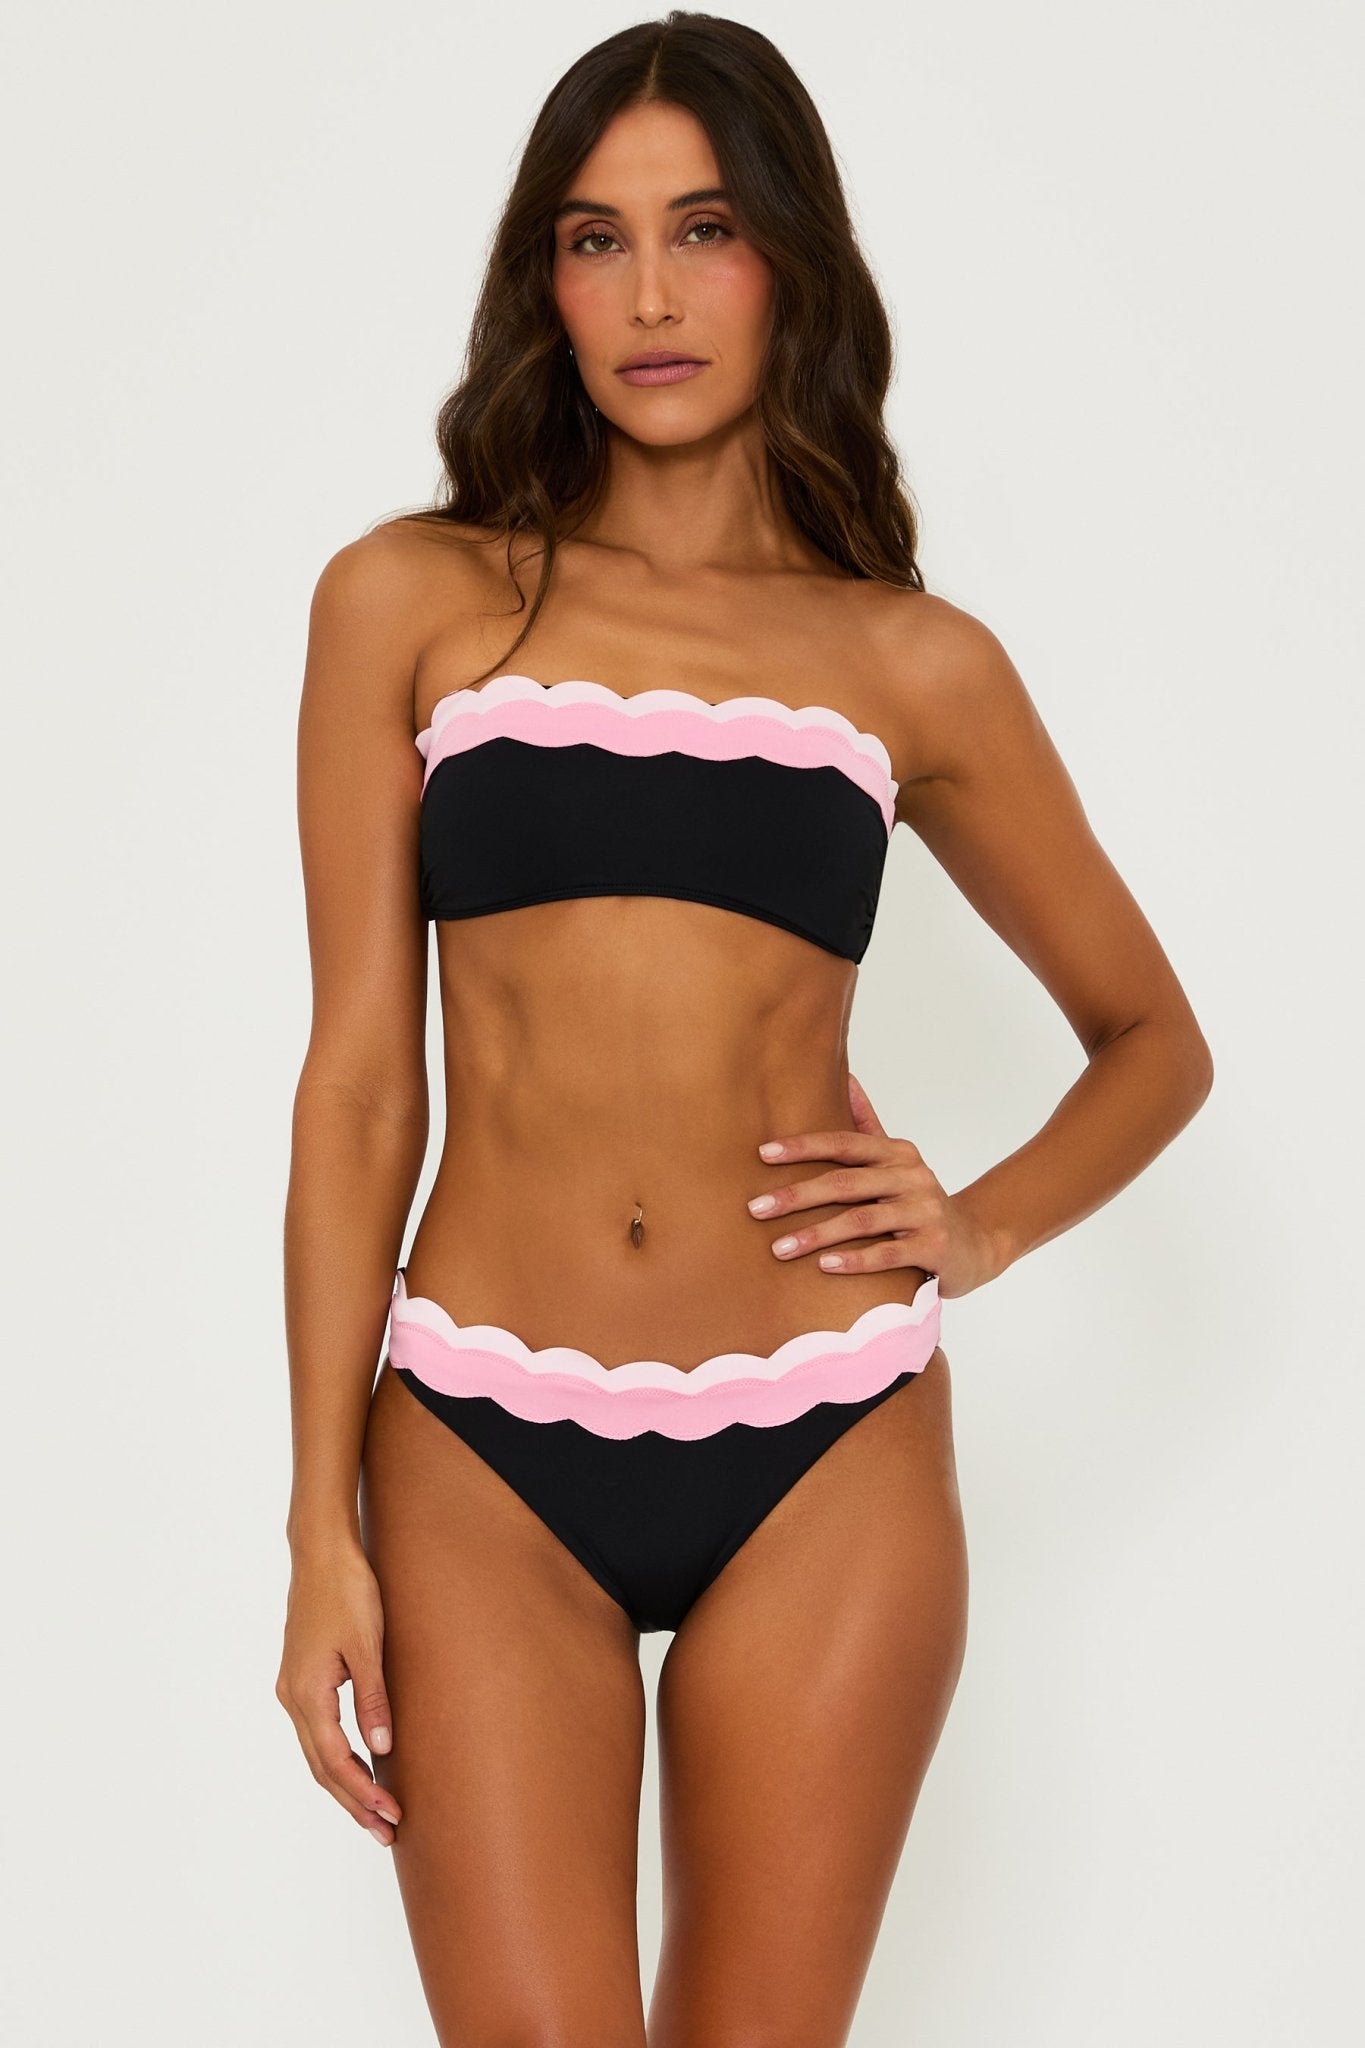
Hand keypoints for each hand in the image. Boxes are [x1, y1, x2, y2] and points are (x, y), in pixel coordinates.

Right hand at [275, 1540, 402, 1846]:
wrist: (321, 1551)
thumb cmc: (346, 1590)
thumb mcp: (367, 1644)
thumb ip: (373, 1698)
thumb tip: (382, 1749)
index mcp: (306, 1692)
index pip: (335, 1761)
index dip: (362, 1793)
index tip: (391, 1816)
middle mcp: (293, 1696)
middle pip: (322, 1767)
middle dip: (354, 1801)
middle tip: (386, 1831)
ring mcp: (294, 1687)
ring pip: (318, 1751)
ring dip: (346, 1782)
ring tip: (376, 1810)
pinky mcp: (302, 1676)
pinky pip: (318, 1730)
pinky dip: (338, 1756)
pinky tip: (360, 1763)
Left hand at [745, 1071, 1001, 1298]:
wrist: (975, 1243)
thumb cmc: (919, 1202)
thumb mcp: (897, 1162)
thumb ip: (868, 1125)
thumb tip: (846, 1077)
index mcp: (897, 1153)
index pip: (843, 1143)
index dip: (802, 1147)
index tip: (762, 1154)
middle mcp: (912, 1177)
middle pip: (845, 1183)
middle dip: (796, 1195)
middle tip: (756, 1208)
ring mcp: (925, 1212)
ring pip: (862, 1220)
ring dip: (817, 1234)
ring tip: (780, 1247)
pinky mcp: (935, 1247)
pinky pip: (888, 1254)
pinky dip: (855, 1260)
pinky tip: (824, 1265)